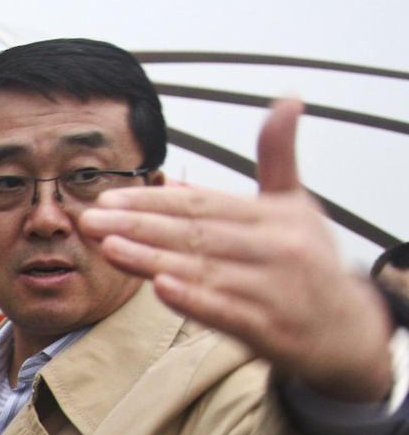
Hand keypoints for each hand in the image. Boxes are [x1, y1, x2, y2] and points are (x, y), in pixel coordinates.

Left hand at [78, 100, 393, 401]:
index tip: (108, 197)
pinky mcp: (269, 329)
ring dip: (151, 260)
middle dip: (137, 225)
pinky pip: (225, 312)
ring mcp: (271, 290)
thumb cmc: (312, 265)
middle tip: (88, 220)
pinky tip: (159, 287)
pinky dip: (193, 299)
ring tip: (107, 247)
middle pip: (193, 234)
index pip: (202, 204)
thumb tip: (284, 100)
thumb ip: (279, 158)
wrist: (346, 334)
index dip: (153, 200)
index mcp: (273, 217)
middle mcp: (273, 249)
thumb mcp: (299, 205)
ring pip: (201, 271)